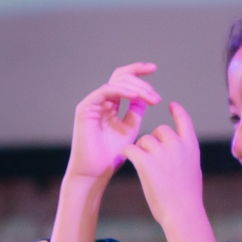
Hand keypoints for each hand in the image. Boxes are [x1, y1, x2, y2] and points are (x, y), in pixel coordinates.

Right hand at [66, 63, 161, 182]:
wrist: (95, 173)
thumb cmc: (111, 156)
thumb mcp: (130, 129)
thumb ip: (136, 112)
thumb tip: (147, 96)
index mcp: (110, 104)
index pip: (124, 80)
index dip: (138, 71)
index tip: (154, 68)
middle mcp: (100, 100)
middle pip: (120, 76)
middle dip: (141, 79)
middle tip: (156, 97)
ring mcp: (92, 103)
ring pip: (116, 82)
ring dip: (137, 88)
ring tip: (151, 99)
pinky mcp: (85, 108)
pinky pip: (106, 91)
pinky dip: (122, 91)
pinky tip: (136, 96)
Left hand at [125, 102, 215, 241]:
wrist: (182, 213)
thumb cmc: (187, 198)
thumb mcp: (193, 170)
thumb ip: (185, 155)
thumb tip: (178, 149)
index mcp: (191, 146)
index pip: (184, 121)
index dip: (177, 112)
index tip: (172, 105)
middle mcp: (177, 145)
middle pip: (159, 130)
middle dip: (154, 141)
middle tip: (153, 159)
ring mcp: (162, 152)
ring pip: (144, 140)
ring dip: (141, 150)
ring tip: (147, 169)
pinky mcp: (145, 161)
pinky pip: (130, 149)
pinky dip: (127, 154)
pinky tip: (127, 160)